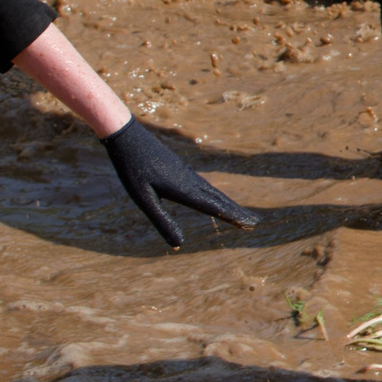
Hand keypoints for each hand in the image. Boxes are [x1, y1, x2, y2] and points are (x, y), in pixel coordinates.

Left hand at [101, 117, 258, 247]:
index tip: (248, 224)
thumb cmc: (132, 169)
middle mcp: (190, 180)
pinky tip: (215, 197)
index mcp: (183, 189)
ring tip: (239, 212)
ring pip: (213, 191)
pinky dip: (216, 194)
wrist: (127, 136)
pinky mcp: (180, 169)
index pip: (213, 207)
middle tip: (254, 221)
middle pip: (219, 199)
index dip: (231, 217)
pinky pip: (205, 185)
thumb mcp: (144, 199)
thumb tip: (178, 245)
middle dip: (236, 211)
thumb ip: (162, 221)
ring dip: (229, 203)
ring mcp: (186, 173)